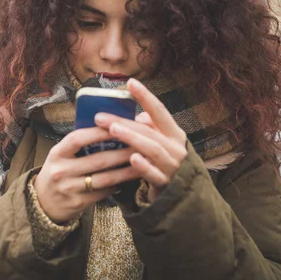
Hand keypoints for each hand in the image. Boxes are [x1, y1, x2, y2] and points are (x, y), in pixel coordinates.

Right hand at [34, 127, 140, 222]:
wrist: (43, 202)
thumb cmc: (58, 171)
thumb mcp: (60, 155)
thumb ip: (79, 144)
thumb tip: (108, 126)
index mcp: (57, 153)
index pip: (78, 139)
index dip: (98, 132)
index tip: (118, 125)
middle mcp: (61, 171)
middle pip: (97, 159)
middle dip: (122, 152)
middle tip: (141, 144)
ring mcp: (70, 189)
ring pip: (104, 179)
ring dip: (126, 171)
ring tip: (142, 163)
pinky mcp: (79, 203)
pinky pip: (104, 193)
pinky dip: (119, 185)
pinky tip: (130, 179)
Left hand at [94, 78, 187, 201]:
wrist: (180, 197)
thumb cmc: (163, 164)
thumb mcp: (159, 143)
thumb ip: (149, 128)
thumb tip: (137, 114)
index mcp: (174, 134)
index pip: (159, 111)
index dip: (145, 96)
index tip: (130, 82)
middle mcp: (176, 147)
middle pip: (150, 130)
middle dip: (125, 122)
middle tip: (100, 116)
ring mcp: (173, 166)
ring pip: (152, 149)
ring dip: (132, 138)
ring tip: (113, 130)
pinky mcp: (166, 184)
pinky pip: (154, 174)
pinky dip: (144, 166)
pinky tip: (132, 158)